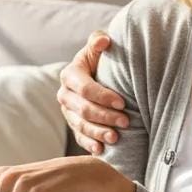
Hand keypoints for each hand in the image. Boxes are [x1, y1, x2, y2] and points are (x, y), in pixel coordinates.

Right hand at [57, 32, 128, 154]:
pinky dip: (90, 145)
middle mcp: (65, 95)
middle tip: (126, 121)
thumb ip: (98, 40)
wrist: (100, 74)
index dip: (103, 96)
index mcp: (70, 75)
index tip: (123, 102)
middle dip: (104, 116)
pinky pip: (79, 138)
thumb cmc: (103, 59)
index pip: (84, 88)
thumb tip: (104, 41)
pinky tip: (101, 150)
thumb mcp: (99, 48)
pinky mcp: (74, 125)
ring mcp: (68, 112)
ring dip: (98, 133)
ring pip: (81, 126)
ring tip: (116, 138)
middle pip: (83, 110)